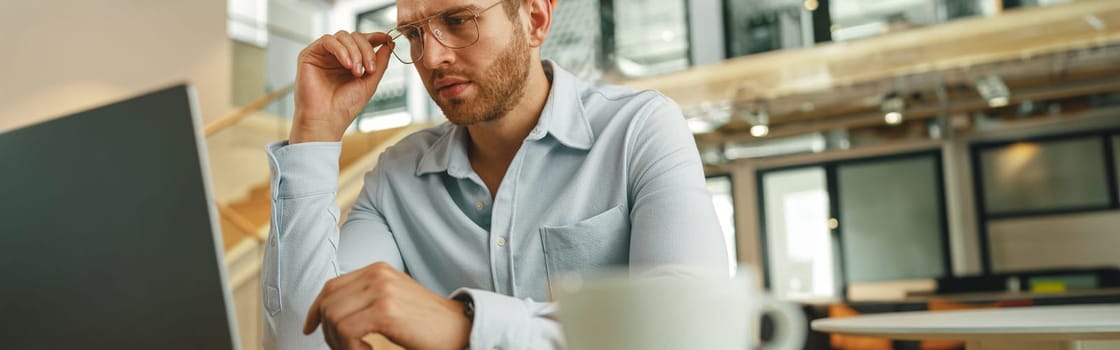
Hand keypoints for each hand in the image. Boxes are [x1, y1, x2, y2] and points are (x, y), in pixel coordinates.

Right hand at [290, 31, 393, 143]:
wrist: (326, 121)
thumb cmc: (344, 107)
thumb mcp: (370, 82)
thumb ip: (380, 63)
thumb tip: (390, 43)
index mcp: (349, 62)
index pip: (362, 41)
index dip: (375, 37)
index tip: (387, 39)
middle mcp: (336, 56)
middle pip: (354, 37)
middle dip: (366, 50)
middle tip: (370, 68)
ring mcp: (323, 54)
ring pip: (343, 36)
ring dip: (355, 52)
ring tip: (357, 72)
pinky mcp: (309, 54)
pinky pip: (328, 40)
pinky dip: (341, 50)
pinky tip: (346, 65)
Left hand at [304, 262, 471, 349]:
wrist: (460, 329)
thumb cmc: (427, 324)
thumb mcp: (393, 302)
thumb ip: (365, 300)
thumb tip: (329, 315)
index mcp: (377, 270)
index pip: (331, 286)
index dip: (315, 309)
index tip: (310, 328)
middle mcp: (377, 274)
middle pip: (328, 302)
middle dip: (328, 332)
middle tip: (345, 349)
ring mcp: (381, 290)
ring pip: (333, 317)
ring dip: (340, 343)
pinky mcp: (386, 310)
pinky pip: (347, 330)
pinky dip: (351, 348)